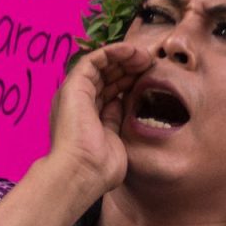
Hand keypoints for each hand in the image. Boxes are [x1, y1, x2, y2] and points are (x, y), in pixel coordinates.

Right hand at [47, 42, 152, 194]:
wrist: (81, 174)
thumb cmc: (99, 169)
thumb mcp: (114, 141)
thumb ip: (114, 122)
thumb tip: (118, 104)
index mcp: (85, 116)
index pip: (108, 90)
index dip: (129, 80)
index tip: (150, 77)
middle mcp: (77, 102)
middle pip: (105, 75)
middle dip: (129, 66)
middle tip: (151, 63)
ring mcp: (74, 93)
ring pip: (100, 64)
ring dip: (124, 56)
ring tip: (145, 56)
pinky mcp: (74, 86)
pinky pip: (94, 59)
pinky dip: (112, 51)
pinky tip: (132, 51)